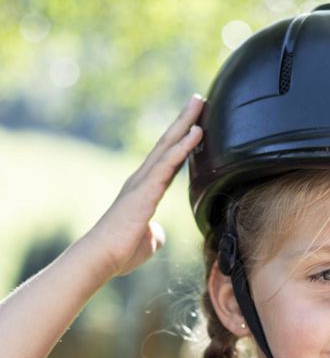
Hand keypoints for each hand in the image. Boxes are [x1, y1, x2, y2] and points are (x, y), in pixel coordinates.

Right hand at [83, 96, 203, 277]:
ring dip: (185, 123)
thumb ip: (154, 233)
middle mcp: (142, 180)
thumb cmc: (121, 252)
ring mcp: (143, 182)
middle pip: (167, 143)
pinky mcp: (145, 190)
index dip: (181, 142)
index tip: (195, 124)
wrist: (102, 258)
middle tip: (198, 99)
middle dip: (183, 120)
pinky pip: (168, 163)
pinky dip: (183, 147)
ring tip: (200, 103)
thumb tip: (158, 233)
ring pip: (168, 146)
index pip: (167, 160)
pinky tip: (197, 132)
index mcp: (143, 190)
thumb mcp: (146, 242)